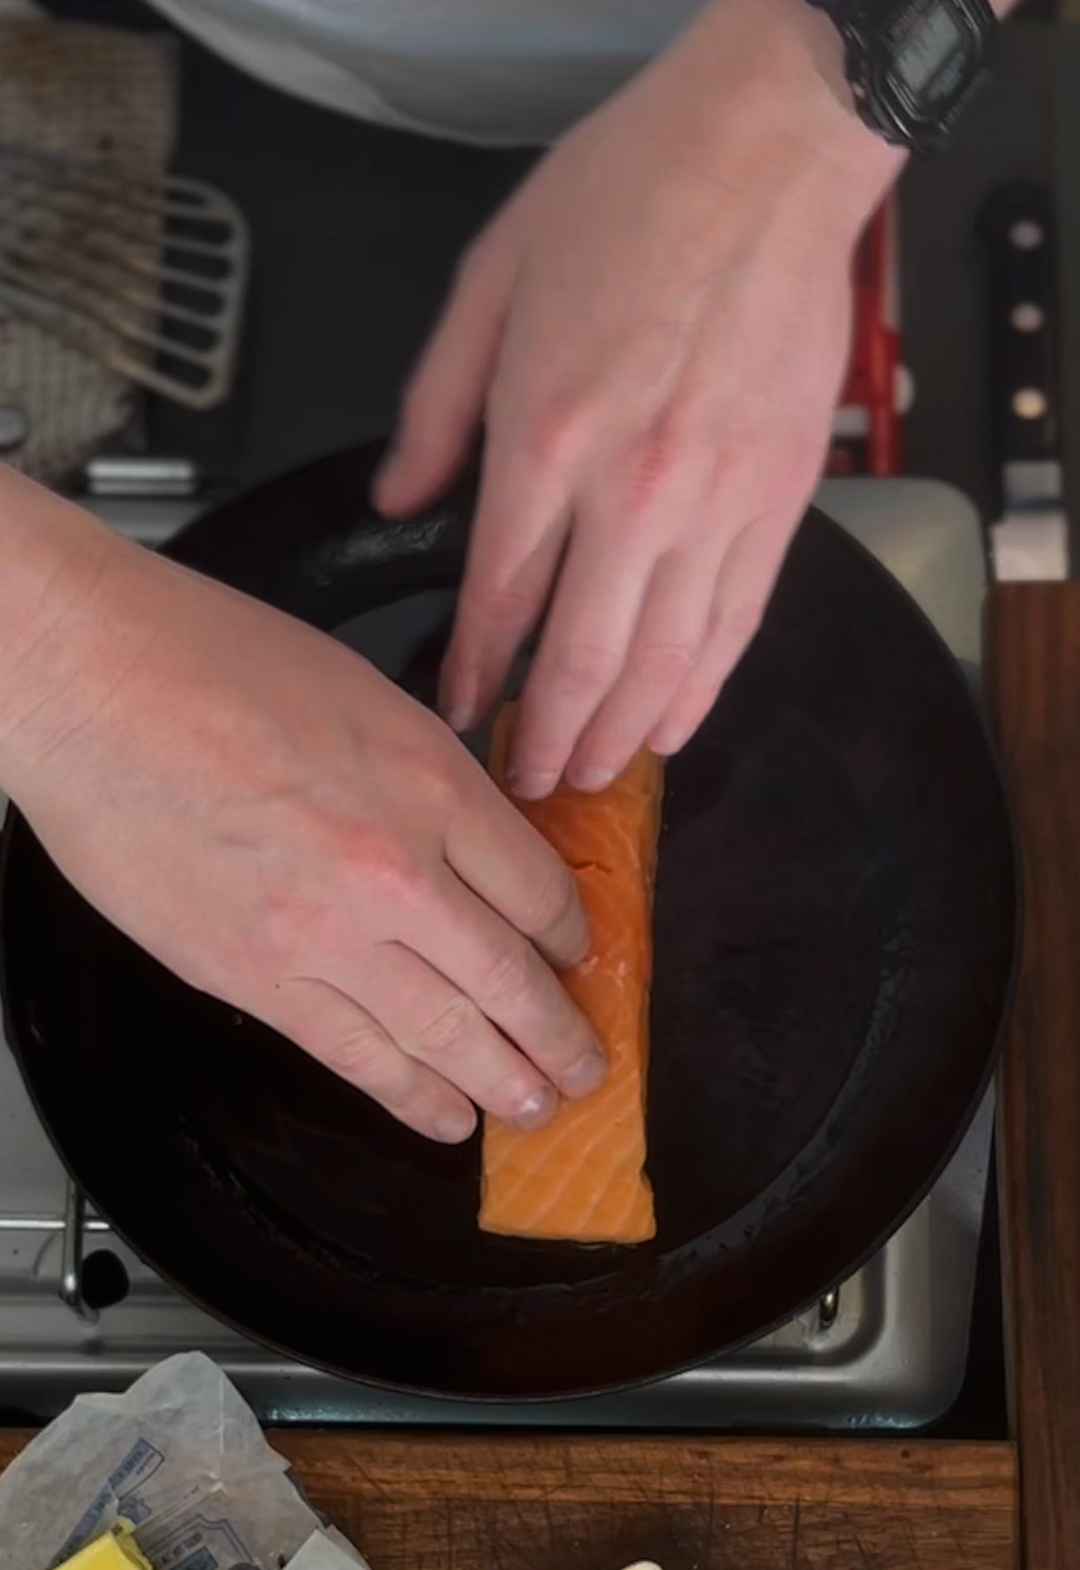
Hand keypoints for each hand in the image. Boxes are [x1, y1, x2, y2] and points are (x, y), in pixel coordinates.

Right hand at [0, 486, 605, 1143]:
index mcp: (432, 783)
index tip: (578, 960)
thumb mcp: (363, 694)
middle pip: (510, 975)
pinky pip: (355, 1055)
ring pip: (444, 1032)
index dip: (571, 937)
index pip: (540, 888)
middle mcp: (396, 868)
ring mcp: (327, 933)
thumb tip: (466, 840)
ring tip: (536, 1109)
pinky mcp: (257, 978)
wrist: (93, 688)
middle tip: (587, 1068)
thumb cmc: (207, 661)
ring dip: (502, 1081)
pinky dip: (408, 1095)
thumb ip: (426, 778)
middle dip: (558, 1035)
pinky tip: (444, 1119)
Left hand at [375, 0, 899, 797]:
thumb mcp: (491, 279)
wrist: (770, 146)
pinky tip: (673, 725)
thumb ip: (436, 407)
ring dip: (620, 732)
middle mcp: (634, 489)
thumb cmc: (634, 190)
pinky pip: (737, 623)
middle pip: (581, 656)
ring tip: (590, 775)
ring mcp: (717, 502)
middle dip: (546, 735)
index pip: (500, 595)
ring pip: (665, 659)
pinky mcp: (780, 499)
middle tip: (525, 781)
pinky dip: (703, 687)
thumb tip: (400, 500)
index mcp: (548, 435)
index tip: (459, 709)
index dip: (475, 671)